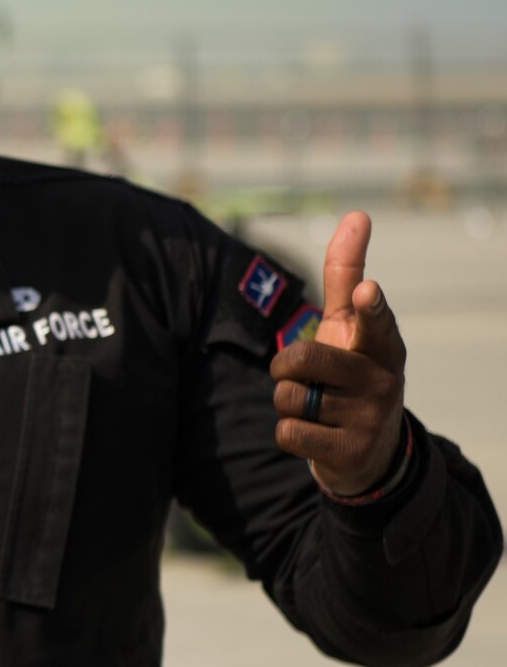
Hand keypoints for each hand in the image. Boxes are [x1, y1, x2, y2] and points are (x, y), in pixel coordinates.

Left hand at [269, 210, 407, 494]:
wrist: (368, 450)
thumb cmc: (351, 371)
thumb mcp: (349, 326)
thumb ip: (346, 274)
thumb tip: (356, 214)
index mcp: (382, 344)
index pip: (374, 320)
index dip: (368, 306)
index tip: (368, 292)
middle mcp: (383, 378)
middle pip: (301, 360)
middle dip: (285, 368)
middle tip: (303, 376)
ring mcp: (371, 417)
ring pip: (289, 397)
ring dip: (288, 402)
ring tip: (317, 406)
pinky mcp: (352, 452)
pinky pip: (288, 432)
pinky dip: (290, 432)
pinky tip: (316, 434)